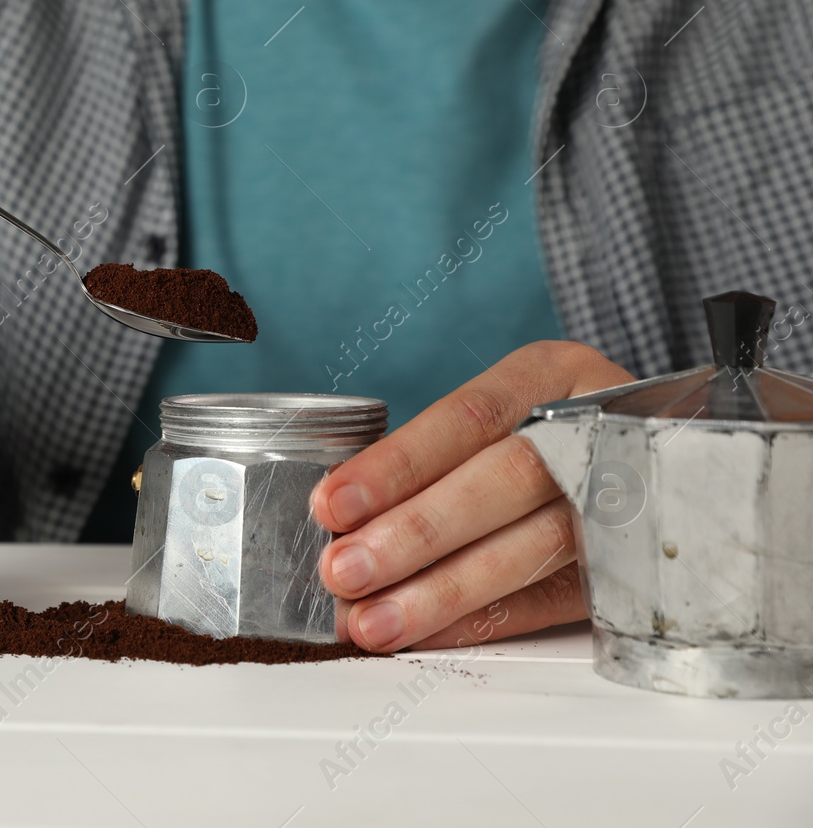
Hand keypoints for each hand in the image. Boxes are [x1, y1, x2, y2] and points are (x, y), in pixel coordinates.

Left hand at [310, 340, 633, 651]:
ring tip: (372, 620)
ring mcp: (630, 501)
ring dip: (441, 592)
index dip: (397, 464)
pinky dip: (483, 620)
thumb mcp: (508, 408)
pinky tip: (427, 633)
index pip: (469, 418)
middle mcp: (600, 430)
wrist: (675, 458)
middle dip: (414, 532)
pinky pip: (551, 601)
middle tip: (344, 570)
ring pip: (530, 548)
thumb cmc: (554, 429)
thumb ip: (437, 452)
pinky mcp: (633, 566)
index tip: (333, 503)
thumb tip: (342, 514)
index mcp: (556, 375)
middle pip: (505, 480)